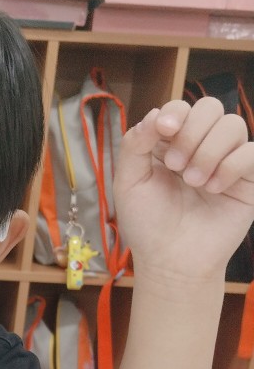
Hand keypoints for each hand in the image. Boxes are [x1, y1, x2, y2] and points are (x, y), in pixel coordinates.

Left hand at [113, 97, 253, 281]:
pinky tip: (213, 189)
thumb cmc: (147, 224)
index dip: (175, 112)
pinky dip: (231, 166)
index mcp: (170, 143)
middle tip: (176, 166)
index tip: (165, 130)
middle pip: (211, 107)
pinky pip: (251, 153)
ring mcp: (226, 161)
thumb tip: (156, 114)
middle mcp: (200, 146)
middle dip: (192, 131)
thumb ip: (136, 145)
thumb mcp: (128, 182)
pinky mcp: (247, 179)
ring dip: (209, 151)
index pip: (181, 107)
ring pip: (233, 124)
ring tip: (193, 182)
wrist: (170, 261)